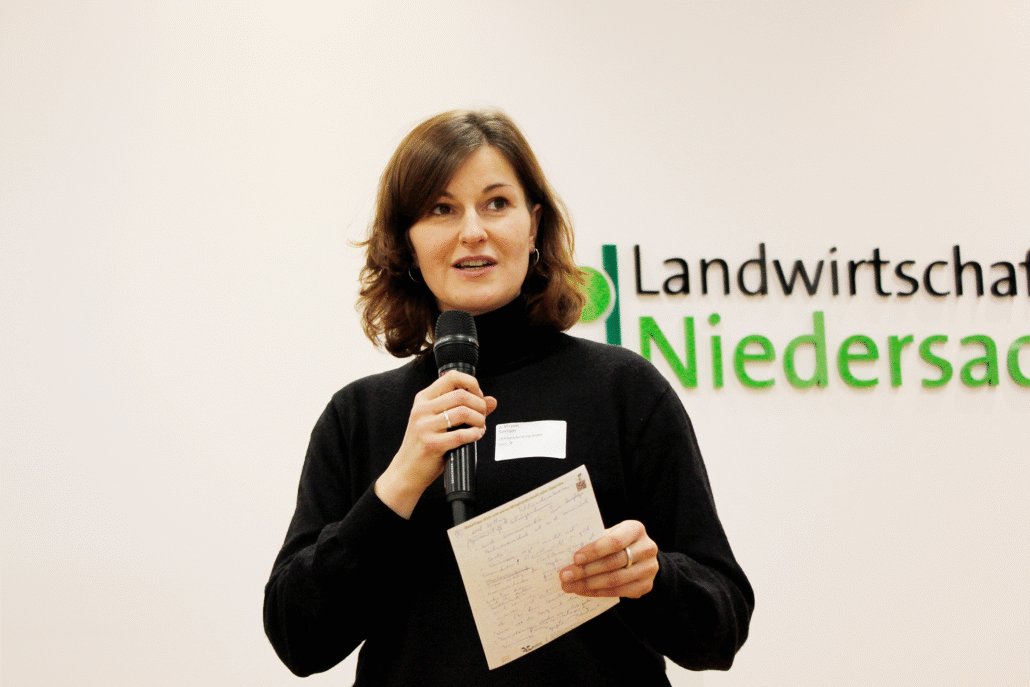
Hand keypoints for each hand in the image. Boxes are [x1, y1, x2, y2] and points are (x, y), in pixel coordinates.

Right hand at [375, 370, 496, 518]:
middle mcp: (422, 410)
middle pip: (461, 395)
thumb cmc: (424, 445)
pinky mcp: (431, 444)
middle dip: (480, 405)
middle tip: (483, 416)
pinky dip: (474, 434)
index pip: (451, 377)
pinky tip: (476, 436)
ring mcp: (425, 426)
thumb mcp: (439, 421)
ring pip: (463, 412)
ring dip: (479, 420)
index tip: (478, 396)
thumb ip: (464, 408)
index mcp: (423, 399)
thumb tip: (492, 401)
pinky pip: (461, 435)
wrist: (406, 471)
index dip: (471, 384)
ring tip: (480, 427)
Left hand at [559, 520, 658, 598]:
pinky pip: (618, 592)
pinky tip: (582, 591)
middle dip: (586, 570)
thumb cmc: (619, 542)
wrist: (642, 557)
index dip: (594, 551)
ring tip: (569, 586)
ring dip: (588, 584)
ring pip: (615, 580)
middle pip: (613, 562)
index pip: (614, 541)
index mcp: (636, 529)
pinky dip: (597, 592)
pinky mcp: (646, 586)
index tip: (575, 558)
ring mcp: (648, 569)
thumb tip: (567, 554)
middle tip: (565, 576)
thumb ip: (596, 541)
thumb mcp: (611, 534)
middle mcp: (646, 548)